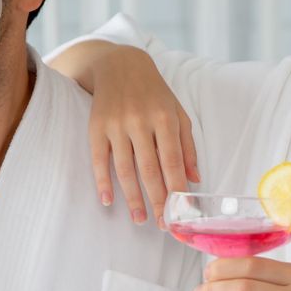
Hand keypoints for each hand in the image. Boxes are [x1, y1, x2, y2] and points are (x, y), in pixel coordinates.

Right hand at [65, 43, 198, 224]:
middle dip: (157, 200)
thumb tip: (194, 179)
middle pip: (150, 169)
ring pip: (125, 169)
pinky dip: (102, 182)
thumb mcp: (178, 113)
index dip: (176, 189)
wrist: (120, 65)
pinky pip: (99, 160)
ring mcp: (116, 124)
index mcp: (164, 118)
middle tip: (162, 224)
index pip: (172, 161)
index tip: (181, 212)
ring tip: (140, 219)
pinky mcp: (96, 127)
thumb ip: (187, 146)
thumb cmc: (154, 93)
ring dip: (133, 198)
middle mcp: (140, 121)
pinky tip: (109, 201)